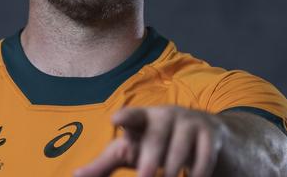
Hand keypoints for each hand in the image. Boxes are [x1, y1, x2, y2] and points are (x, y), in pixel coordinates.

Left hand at [74, 106, 226, 176]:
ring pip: (180, 149)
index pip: (133, 116)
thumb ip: (105, 164)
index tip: (114, 119)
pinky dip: (197, 173)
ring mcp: (190, 122)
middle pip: (156, 137)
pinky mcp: (211, 134)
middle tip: (143, 176)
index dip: (126, 116)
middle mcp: (166, 116)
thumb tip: (75, 176)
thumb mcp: (132, 152)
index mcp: (143, 120)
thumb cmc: (158, 145)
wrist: (208, 137)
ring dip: (172, 170)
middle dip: (150, 158)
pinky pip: (204, 157)